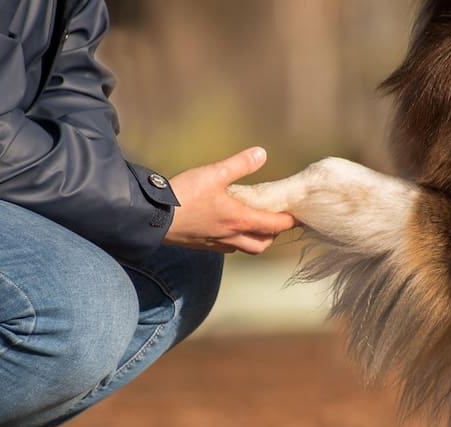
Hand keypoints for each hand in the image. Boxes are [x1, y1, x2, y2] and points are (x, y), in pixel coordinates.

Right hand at [163, 147, 296, 253]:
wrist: (152, 217)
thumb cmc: (184, 195)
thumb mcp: (213, 173)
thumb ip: (239, 164)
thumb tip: (261, 154)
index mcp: (239, 219)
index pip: (274, 226)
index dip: (288, 221)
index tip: (298, 216)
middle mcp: (231, 236)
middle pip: (261, 244)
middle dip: (272, 235)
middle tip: (276, 221)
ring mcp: (216, 243)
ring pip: (244, 248)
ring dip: (254, 239)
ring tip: (255, 225)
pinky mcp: (202, 245)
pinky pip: (226, 247)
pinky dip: (235, 240)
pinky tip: (228, 228)